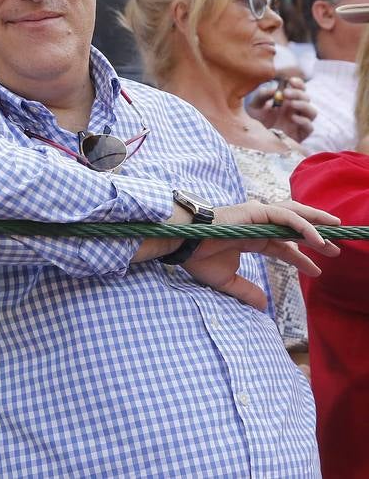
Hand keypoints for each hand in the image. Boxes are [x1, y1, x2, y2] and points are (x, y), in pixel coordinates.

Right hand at [182, 200, 339, 309]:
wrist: (182, 243)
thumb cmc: (198, 257)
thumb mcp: (227, 280)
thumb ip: (246, 291)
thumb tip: (263, 306)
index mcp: (250, 237)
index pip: (282, 246)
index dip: (301, 259)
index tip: (318, 271)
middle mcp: (256, 224)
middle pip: (293, 227)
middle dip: (316, 237)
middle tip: (335, 250)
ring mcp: (256, 215)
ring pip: (294, 214)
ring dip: (316, 221)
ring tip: (337, 228)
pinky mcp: (255, 212)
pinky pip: (286, 217)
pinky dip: (304, 226)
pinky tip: (318, 239)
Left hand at [247, 77, 315, 142]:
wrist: (255, 140)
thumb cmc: (256, 121)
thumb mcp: (255, 106)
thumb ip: (262, 96)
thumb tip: (274, 89)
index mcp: (288, 101)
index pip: (299, 89)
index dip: (298, 83)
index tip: (290, 80)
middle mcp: (296, 110)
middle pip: (306, 98)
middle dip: (298, 93)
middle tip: (286, 93)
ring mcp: (300, 122)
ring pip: (313, 112)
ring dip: (303, 105)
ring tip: (290, 103)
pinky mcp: (301, 134)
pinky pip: (310, 127)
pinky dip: (304, 121)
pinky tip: (293, 117)